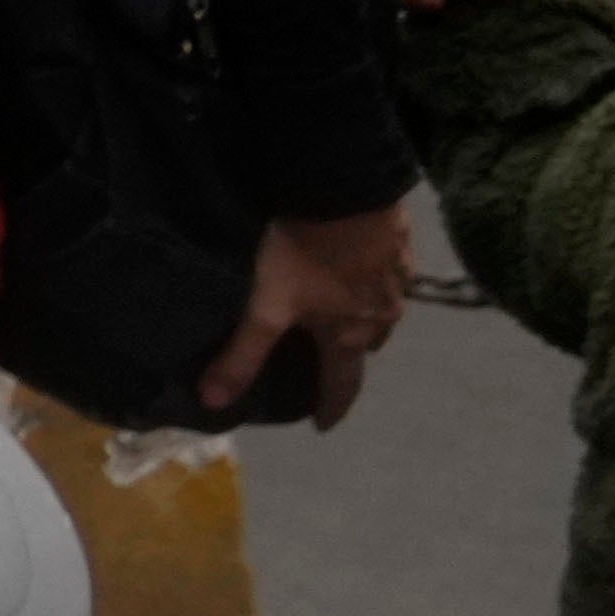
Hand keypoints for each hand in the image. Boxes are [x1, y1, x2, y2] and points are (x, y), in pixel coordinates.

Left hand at [201, 199, 421, 429]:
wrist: (345, 190)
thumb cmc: (304, 253)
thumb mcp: (266, 306)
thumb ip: (242, 354)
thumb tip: (212, 403)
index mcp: (351, 334)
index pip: (344, 384)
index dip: (332, 407)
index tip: (323, 425)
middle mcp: (383, 315)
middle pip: (366, 347)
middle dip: (347, 357)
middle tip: (324, 357)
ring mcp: (399, 279)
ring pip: (382, 312)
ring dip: (363, 318)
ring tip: (339, 313)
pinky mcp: (402, 246)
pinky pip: (391, 276)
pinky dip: (374, 281)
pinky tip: (358, 267)